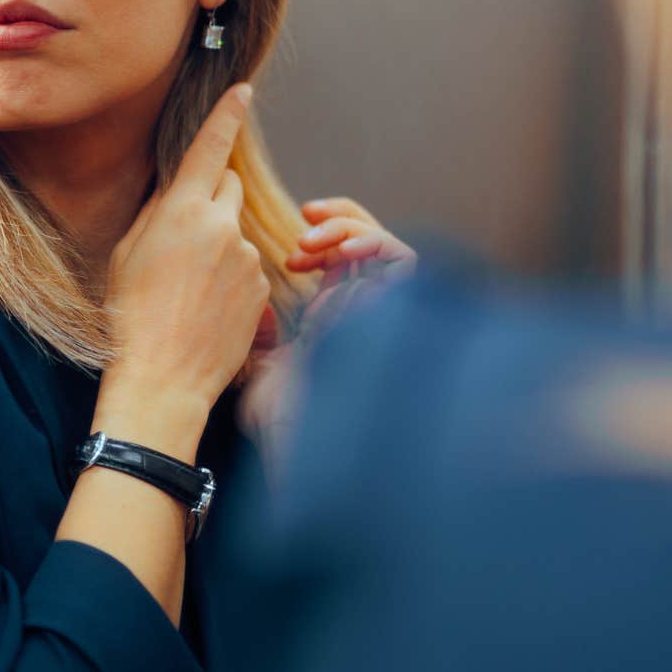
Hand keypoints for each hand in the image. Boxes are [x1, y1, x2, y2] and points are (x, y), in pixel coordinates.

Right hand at [99, 83, 271, 456]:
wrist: (163, 378)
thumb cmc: (130, 317)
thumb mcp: (128, 253)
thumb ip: (157, 213)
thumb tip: (175, 191)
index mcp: (182, 211)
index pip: (210, 148)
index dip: (227, 115)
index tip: (243, 91)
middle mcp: (221, 226)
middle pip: (228, 187)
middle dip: (212, 198)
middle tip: (184, 237)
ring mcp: (247, 257)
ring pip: (236, 233)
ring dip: (219, 248)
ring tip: (190, 291)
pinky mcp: (262, 286)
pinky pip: (248, 267)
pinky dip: (232, 278)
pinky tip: (208, 308)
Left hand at [240, 198, 417, 453]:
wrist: (307, 442)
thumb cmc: (285, 419)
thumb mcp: (265, 369)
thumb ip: (264, 341)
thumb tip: (263, 310)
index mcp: (343, 320)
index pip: (347, 266)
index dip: (323, 244)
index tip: (290, 255)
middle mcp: (372, 314)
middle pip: (371, 248)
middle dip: (337, 228)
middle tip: (303, 238)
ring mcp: (390, 313)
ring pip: (389, 247)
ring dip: (350, 231)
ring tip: (313, 242)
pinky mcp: (408, 312)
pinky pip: (404, 260)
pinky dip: (375, 244)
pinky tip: (344, 253)